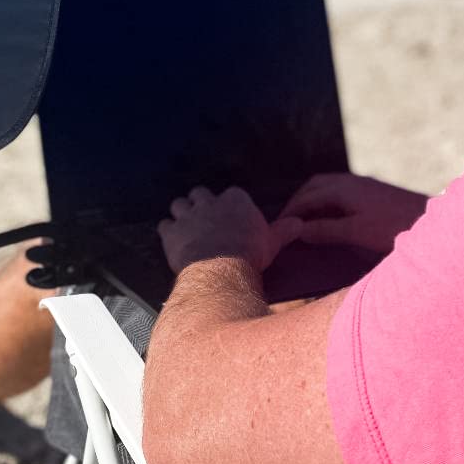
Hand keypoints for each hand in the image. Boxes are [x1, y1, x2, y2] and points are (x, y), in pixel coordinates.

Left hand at [157, 186, 303, 274]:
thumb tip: (299, 224)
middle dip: (200, 202)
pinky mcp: (172, 233)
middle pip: (200, 193)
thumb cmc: (250, 254)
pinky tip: (171, 238)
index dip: (229, 204)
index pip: (231, 193)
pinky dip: (167, 230)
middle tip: (204, 217)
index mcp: (235, 200)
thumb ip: (283, 231)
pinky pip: (164, 225)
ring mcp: (188, 216)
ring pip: (179, 204)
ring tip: (186, 224)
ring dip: (181, 213)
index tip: (231, 215)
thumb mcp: (272, 242)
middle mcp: (209, 203)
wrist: (221, 269)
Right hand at [279, 173, 427, 255]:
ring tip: (304, 220)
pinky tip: (332, 217)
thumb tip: (298, 231)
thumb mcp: (356, 232)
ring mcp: (365, 185)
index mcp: (343, 188)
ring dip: (313, 200)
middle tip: (286, 222)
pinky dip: (327, 201)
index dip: (289, 214)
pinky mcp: (375, 192)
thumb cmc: (396, 228)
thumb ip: (326, 230)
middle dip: (298, 202)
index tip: (276, 229)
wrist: (437, 223)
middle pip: (314, 186)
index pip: (306, 198)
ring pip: (328, 186)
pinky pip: (341, 191)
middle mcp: (352, 181)